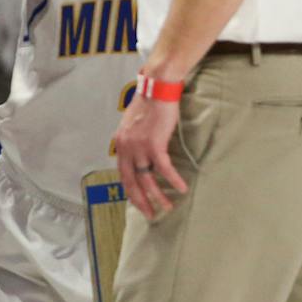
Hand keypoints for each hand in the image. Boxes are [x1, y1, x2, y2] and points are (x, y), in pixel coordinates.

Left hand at [114, 82, 188, 219]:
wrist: (157, 87)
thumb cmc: (150, 102)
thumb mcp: (134, 123)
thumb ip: (134, 140)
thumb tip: (141, 153)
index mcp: (120, 144)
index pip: (122, 174)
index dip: (130, 191)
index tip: (138, 202)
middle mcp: (126, 148)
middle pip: (131, 182)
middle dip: (141, 201)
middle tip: (150, 214)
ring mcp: (139, 147)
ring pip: (147, 180)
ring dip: (158, 196)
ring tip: (167, 207)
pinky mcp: (154, 144)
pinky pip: (164, 169)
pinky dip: (173, 180)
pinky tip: (181, 188)